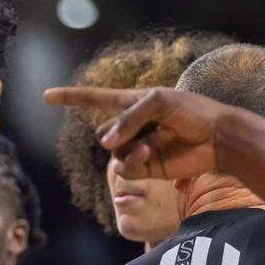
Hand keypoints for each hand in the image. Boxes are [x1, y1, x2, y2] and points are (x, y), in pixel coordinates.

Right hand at [44, 86, 227, 179]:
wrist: (218, 138)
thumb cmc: (193, 112)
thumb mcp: (158, 102)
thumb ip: (129, 119)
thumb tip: (105, 144)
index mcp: (133, 102)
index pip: (95, 98)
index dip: (70, 97)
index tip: (46, 96)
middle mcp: (131, 126)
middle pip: (104, 131)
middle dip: (118, 132)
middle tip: (146, 130)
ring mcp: (136, 147)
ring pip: (112, 152)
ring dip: (128, 148)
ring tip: (152, 147)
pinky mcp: (145, 168)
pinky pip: (123, 167)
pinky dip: (133, 161)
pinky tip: (150, 155)